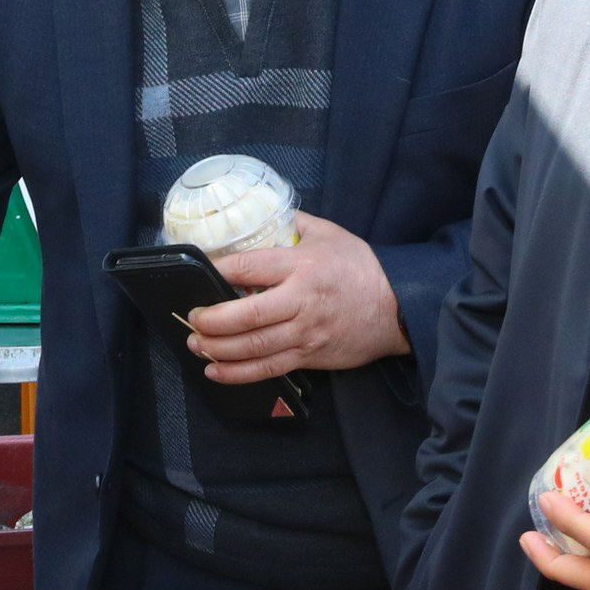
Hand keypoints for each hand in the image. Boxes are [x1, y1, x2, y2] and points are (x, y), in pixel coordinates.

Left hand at [188, 211, 405, 382]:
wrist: (397, 308)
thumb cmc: (361, 269)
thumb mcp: (331, 234)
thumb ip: (296, 225)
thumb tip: (266, 215)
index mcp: (302, 266)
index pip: (250, 267)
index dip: (218, 271)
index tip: (199, 271)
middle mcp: (301, 301)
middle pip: (248, 316)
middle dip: (213, 321)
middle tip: (192, 319)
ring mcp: (305, 333)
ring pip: (255, 348)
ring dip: (219, 350)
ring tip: (196, 345)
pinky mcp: (310, 356)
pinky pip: (270, 369)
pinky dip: (240, 374)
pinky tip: (216, 371)